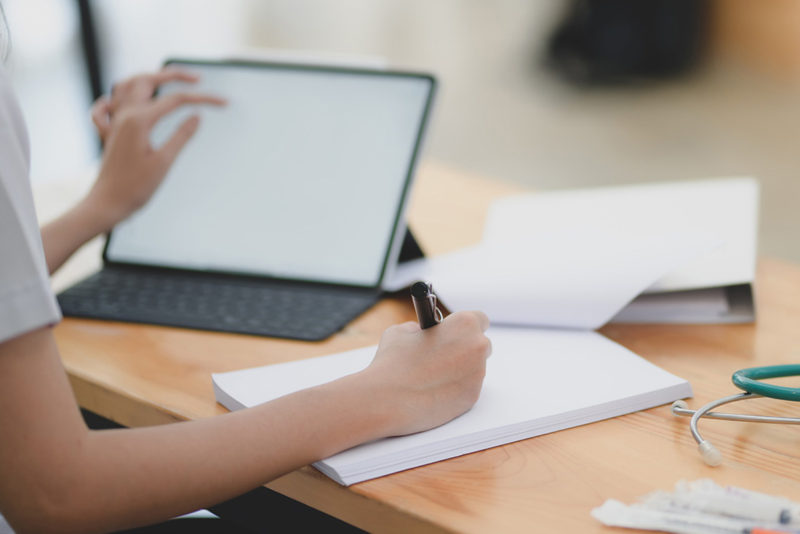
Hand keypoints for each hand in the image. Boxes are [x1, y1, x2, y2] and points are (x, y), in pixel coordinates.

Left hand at [84, 68, 225, 230]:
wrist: (107, 203)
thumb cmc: (135, 188)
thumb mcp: (164, 162)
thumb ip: (181, 136)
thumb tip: (197, 116)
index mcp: (140, 120)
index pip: (177, 100)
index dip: (203, 99)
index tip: (224, 103)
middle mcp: (124, 115)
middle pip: (148, 80)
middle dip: (174, 75)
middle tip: (197, 79)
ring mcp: (114, 122)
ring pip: (127, 86)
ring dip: (147, 79)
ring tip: (167, 81)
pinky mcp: (110, 134)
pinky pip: (107, 106)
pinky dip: (116, 97)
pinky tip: (125, 101)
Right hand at [361, 311, 491, 436]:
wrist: (388, 399)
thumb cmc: (394, 363)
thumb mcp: (401, 331)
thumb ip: (419, 328)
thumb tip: (421, 332)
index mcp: (464, 325)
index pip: (480, 319)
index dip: (466, 326)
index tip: (456, 331)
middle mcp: (477, 347)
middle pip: (481, 345)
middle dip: (466, 348)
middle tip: (444, 354)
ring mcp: (477, 374)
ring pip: (475, 368)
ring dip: (460, 369)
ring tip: (433, 376)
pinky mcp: (472, 397)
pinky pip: (468, 388)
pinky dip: (456, 388)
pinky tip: (435, 390)